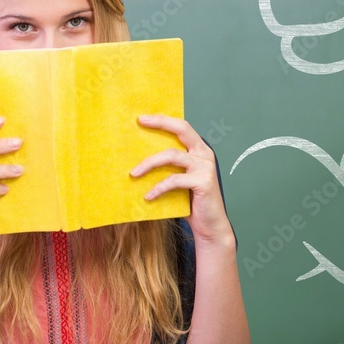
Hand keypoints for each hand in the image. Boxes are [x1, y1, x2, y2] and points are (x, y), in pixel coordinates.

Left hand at [130, 114, 232, 244]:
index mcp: (199, 150)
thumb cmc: (191, 202)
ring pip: (172, 156)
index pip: (182, 127)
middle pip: (182, 130)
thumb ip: (169, 167)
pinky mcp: (203, 182)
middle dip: (160, 123)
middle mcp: (204, 154)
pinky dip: (158, 188)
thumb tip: (139, 159)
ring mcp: (205, 167)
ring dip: (149, 163)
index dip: (164, 120)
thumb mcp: (179, 180)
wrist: (210, 225)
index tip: (143, 118)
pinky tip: (148, 196)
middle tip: (140, 122)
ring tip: (134, 173)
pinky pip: (174, 180)